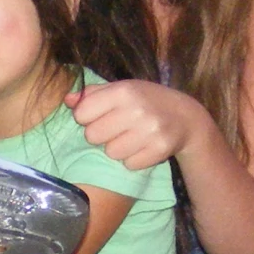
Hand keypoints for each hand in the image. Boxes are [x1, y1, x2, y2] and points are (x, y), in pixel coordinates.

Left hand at [68, 79, 207, 169]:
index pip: (83, 113)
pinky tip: (142, 147)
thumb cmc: (146, 100)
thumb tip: (67, 100)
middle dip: (101, 135)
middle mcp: (136, 109)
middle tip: (116, 129)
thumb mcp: (122, 89)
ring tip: (130, 138)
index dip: (87, 117)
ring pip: (111, 153)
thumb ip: (93, 94)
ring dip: (117, 149)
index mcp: (124, 90)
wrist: (186, 117)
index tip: (99, 116)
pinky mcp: (159, 149)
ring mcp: (150, 130)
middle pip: (93, 136)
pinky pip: (129, 164)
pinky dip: (133, 159)